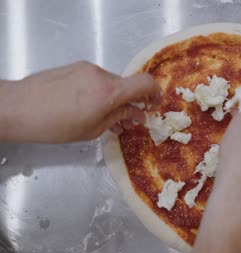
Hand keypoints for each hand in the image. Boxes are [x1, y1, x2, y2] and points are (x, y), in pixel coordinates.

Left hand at [0, 61, 159, 142]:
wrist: (18, 108)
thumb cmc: (54, 125)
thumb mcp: (93, 129)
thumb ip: (119, 118)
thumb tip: (137, 114)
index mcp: (109, 92)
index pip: (145, 83)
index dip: (155, 94)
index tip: (153, 106)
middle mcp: (101, 74)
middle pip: (127, 85)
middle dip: (131, 103)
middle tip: (127, 121)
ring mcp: (87, 68)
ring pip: (111, 83)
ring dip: (114, 99)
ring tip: (104, 118)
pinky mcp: (75, 67)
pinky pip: (97, 79)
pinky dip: (100, 92)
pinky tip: (87, 107)